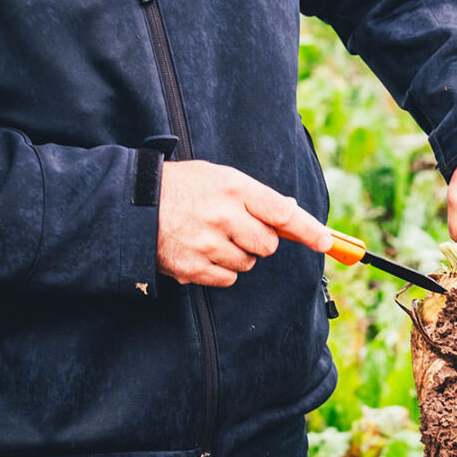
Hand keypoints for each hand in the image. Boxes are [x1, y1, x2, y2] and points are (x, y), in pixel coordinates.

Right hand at [157, 161, 331, 287]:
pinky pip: (227, 278)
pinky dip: (220, 270)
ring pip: (248, 263)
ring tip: (212, 237)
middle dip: (260, 241)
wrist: (132, 205)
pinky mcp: (193, 267)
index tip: (325, 242)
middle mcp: (224, 216)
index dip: (308, 230)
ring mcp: (208, 244)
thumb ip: (255, 196)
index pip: (282, 213)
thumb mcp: (218, 178)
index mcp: (233, 188)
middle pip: (268, 245)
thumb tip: (291, 213)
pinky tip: (202, 252)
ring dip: (238, 255)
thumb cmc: (180, 187)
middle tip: (237, 228)